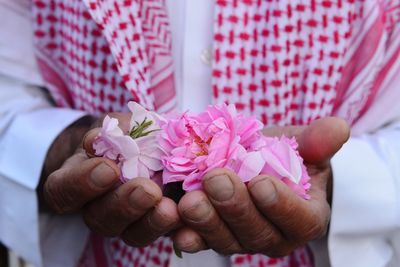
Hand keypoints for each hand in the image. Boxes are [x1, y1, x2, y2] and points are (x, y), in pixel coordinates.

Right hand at [41, 113, 179, 246]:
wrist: (147, 149)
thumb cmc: (125, 135)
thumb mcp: (116, 125)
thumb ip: (110, 131)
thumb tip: (99, 138)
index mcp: (76, 181)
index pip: (64, 189)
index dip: (82, 183)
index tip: (108, 167)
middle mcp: (96, 208)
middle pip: (100, 218)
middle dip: (125, 204)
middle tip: (147, 189)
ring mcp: (126, 222)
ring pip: (132, 233)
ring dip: (151, 222)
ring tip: (169, 208)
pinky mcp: (155, 226)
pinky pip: (163, 236)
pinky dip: (177, 228)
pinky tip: (188, 216)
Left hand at [172, 117, 349, 255]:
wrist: (256, 165)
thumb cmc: (285, 157)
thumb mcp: (304, 145)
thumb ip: (318, 140)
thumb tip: (338, 128)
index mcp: (304, 217)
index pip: (298, 220)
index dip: (281, 205)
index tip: (261, 183)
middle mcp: (273, 236)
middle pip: (256, 232)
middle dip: (235, 207)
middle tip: (216, 180)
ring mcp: (240, 238)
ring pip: (225, 239)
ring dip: (206, 221)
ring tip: (189, 200)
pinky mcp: (212, 234)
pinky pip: (200, 239)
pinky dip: (186, 232)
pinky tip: (173, 221)